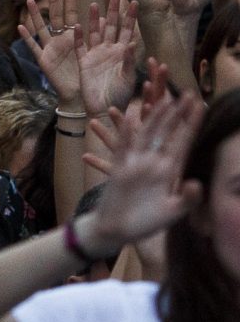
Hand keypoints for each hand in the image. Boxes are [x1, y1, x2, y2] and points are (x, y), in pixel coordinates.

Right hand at [79, 89, 206, 253]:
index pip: (185, 141)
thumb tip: (196, 183)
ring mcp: (137, 162)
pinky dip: (126, 133)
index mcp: (171, 170)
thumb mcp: (172, 212)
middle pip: (167, 132)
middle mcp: (155, 161)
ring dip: (155, 117)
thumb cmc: (147, 221)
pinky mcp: (120, 167)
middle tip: (187, 93)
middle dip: (177, 113)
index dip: (193, 124)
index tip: (203, 105)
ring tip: (163, 99)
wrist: (118, 228)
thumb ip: (187, 199)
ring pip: (147, 133)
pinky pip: (123, 147)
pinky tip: (128, 119)